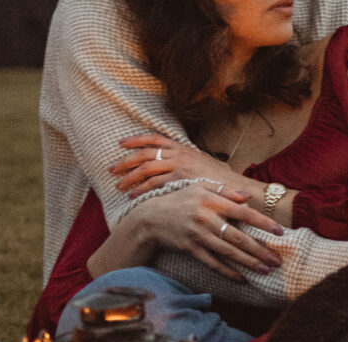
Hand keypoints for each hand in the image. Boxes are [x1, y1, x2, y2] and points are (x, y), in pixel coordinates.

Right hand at [90, 181, 284, 282]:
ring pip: (228, 252)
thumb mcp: (200, 188)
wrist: (151, 217)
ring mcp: (198, 235)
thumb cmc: (180, 200)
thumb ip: (225, 191)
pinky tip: (242, 278)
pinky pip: (213, 263)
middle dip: (260, 250)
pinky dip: (228, 272)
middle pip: (239, 237)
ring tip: (266, 270)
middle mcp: (206, 218)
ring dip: (249, 263)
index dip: (263, 223)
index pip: (243, 213)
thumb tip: (248, 197)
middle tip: (278, 260)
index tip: (280, 232)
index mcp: (212, 201)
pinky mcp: (190, 249)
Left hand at [110, 133, 246, 197]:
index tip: (121, 143)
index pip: (154, 138)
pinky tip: (133, 197)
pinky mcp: (179, 181)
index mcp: (182, 147)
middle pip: (145, 153)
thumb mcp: (203, 164)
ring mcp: (178, 166)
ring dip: (130, 178)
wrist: (235, 189)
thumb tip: (176, 167)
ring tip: (118, 186)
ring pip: (146, 169)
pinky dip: (141, 191)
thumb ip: (187, 163)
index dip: (136, 140)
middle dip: (126, 161)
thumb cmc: (220, 181)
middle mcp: (178, 154)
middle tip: (112, 170)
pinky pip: (154, 184)